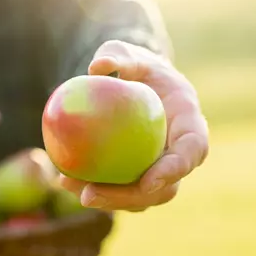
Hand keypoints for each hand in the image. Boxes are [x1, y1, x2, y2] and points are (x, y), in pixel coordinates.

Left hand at [60, 40, 208, 211]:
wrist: (139, 86)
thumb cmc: (139, 69)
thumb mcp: (130, 55)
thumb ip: (118, 56)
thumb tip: (96, 68)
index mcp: (189, 123)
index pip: (192, 151)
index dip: (173, 170)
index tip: (147, 182)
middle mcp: (178, 152)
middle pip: (165, 189)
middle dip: (129, 198)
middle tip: (89, 196)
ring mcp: (160, 168)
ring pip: (140, 198)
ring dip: (106, 200)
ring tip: (68, 187)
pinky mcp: (138, 175)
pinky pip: (121, 190)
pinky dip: (96, 189)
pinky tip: (64, 180)